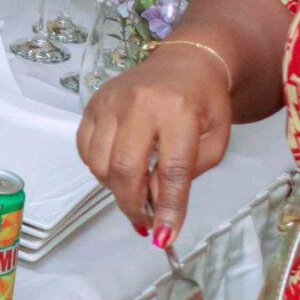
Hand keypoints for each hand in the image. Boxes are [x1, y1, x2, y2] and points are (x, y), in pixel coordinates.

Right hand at [78, 42, 233, 241]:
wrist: (184, 63)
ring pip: (100, 163)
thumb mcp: (214, 141)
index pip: (171, 170)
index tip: (165, 236)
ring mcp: (110, 102)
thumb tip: (155, 203)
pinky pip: (85, 149)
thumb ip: (188, 173)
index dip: (168, 208)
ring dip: (115, 189)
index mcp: (178, 112)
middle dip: (133, 205)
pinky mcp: (92, 103)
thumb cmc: (204, 104)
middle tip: (145, 223)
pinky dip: (99, 169)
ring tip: (135, 191)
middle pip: (124, 168)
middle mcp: (138, 104)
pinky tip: (118, 169)